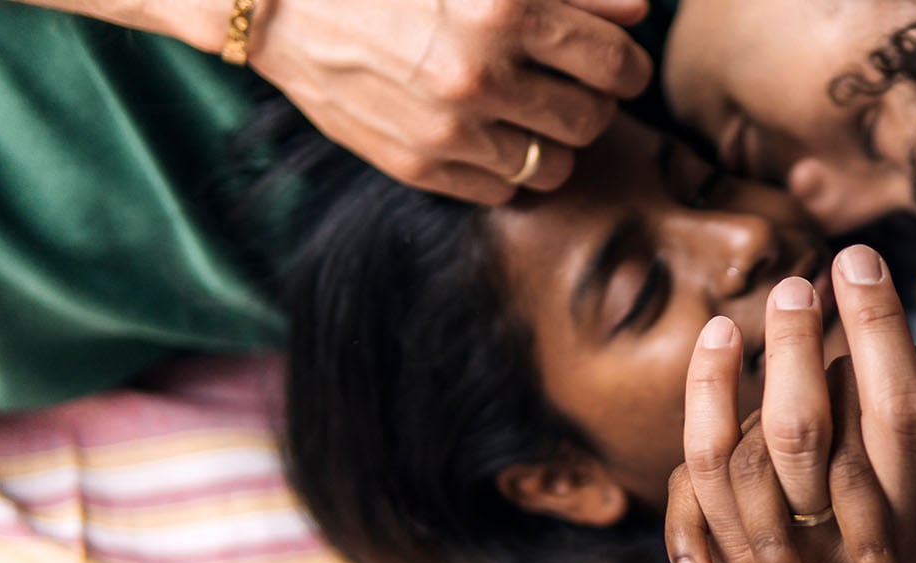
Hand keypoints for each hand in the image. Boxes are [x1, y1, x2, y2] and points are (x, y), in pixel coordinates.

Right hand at [247, 0, 650, 202]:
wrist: (278, 1)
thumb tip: (637, 12)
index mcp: (504, 7)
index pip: (615, 63)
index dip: (626, 63)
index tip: (617, 61)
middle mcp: (480, 73)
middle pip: (592, 119)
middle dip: (592, 102)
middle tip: (570, 84)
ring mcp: (447, 127)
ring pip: (555, 166)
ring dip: (553, 140)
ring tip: (529, 110)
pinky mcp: (416, 165)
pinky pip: (501, 191)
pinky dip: (504, 167)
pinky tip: (483, 131)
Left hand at [656, 271, 915, 562]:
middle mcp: (888, 541)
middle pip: (893, 419)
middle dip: (881, 328)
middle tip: (862, 253)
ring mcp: (809, 549)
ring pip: (797, 433)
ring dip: (796, 352)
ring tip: (797, 283)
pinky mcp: (734, 545)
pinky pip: (714, 459)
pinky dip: (713, 391)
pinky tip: (722, 330)